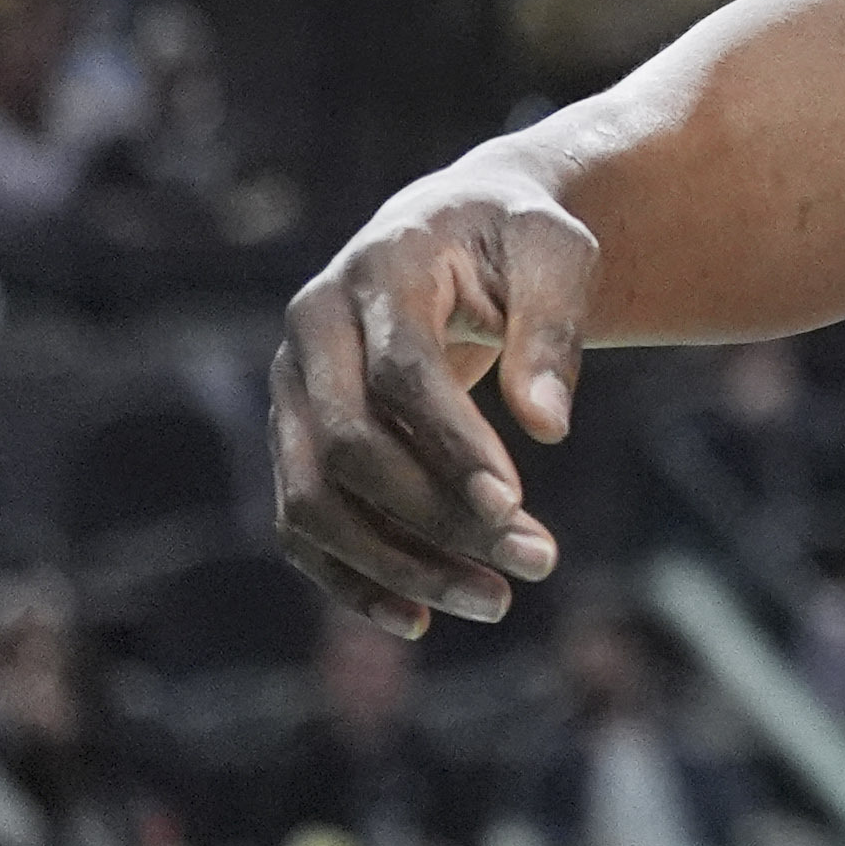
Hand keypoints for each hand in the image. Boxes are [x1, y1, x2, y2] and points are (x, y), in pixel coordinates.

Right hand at [271, 155, 595, 634]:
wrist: (454, 225)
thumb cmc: (514, 237)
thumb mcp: (555, 252)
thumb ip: (552, 327)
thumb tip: (549, 428)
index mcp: (376, 272)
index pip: (400, 374)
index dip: (452, 445)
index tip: (515, 504)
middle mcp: (311, 331)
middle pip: (348, 447)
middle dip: (438, 517)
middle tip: (536, 562)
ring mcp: (289, 389)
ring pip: (313, 500)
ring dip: (399, 564)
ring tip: (496, 601)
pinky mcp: (290, 437)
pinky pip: (301, 524)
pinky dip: (352, 578)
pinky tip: (419, 619)